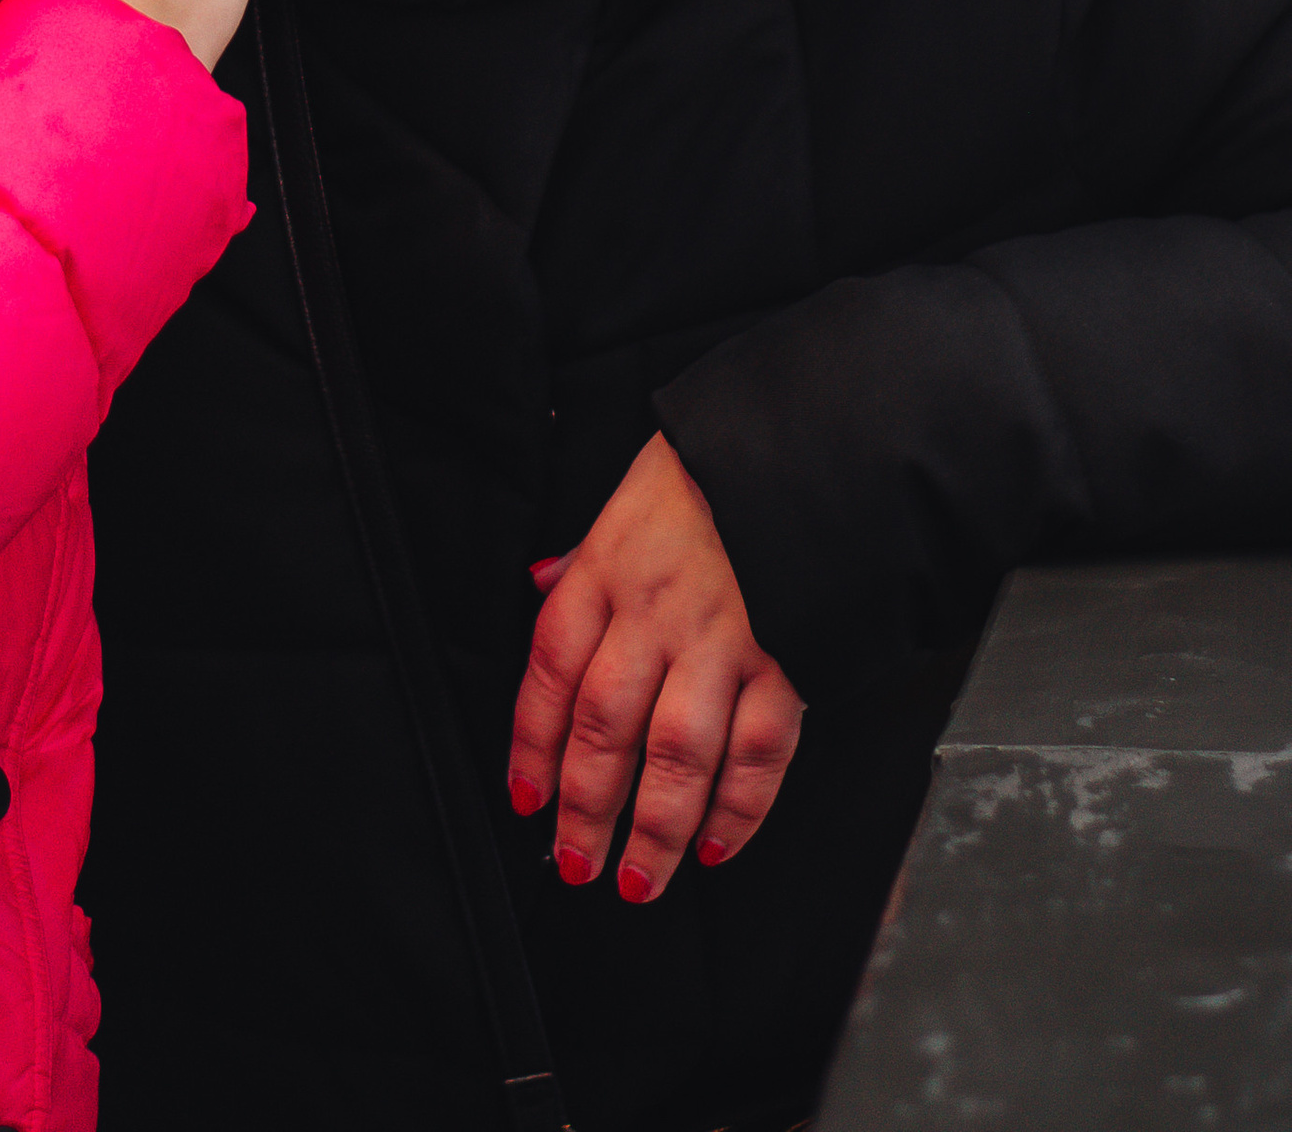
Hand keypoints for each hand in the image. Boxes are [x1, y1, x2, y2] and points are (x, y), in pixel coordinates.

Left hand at [507, 434, 802, 902]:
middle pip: (606, 727)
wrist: (803, 446)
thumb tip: (539, 585)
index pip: (551, 671)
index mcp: (607, 572)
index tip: (524, 798)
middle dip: (586, 810)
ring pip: (677, 755)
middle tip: (573, 865)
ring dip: (655, 831)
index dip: (532, 744)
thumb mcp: (624, 499)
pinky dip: (740, 809)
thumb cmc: (707, 476)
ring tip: (637, 882)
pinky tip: (717, 846)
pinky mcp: (787, 662)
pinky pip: (759, 752)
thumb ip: (583, 558)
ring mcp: (724, 642)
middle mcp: (657, 615)